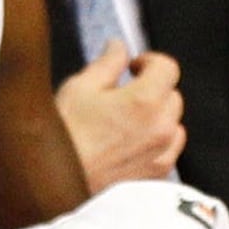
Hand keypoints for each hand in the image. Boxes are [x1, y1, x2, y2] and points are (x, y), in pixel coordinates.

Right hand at [55, 41, 185, 190]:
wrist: (54, 182)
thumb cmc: (63, 134)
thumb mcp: (79, 87)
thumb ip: (107, 62)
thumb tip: (119, 46)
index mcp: (144, 100)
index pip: (168, 67)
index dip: (149, 61)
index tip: (132, 66)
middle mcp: (161, 127)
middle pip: (172, 95)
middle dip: (151, 88)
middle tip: (122, 93)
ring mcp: (162, 154)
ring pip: (173, 123)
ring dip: (156, 116)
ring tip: (125, 120)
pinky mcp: (156, 174)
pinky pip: (169, 149)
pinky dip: (156, 141)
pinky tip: (129, 143)